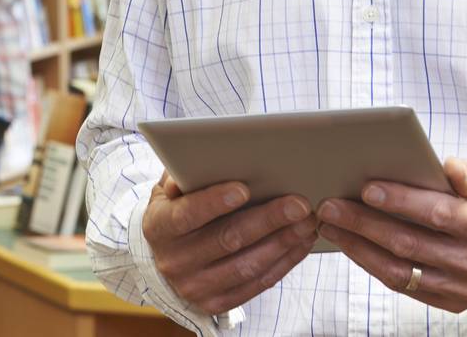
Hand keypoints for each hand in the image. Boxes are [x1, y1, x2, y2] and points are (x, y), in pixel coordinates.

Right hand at [142, 173, 317, 316]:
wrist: (162, 258)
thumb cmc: (175, 210)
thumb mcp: (167, 190)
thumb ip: (181, 175)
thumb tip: (197, 162)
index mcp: (159, 227)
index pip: (187, 215)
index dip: (214, 202)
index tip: (244, 189)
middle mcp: (174, 261)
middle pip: (227, 240)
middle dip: (267, 220)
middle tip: (298, 204)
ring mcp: (195, 287)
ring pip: (247, 265)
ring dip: (282, 243)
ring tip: (307, 223)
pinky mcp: (216, 303)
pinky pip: (256, 284)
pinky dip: (283, 263)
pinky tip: (300, 244)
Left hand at [315, 158, 466, 312]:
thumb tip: (448, 169)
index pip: (437, 215)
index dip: (400, 202)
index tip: (366, 188)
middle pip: (409, 244)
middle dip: (363, 224)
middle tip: (329, 206)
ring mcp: (464, 288)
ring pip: (401, 272)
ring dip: (360, 250)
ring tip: (331, 227)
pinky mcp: (453, 301)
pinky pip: (407, 286)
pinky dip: (376, 267)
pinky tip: (354, 246)